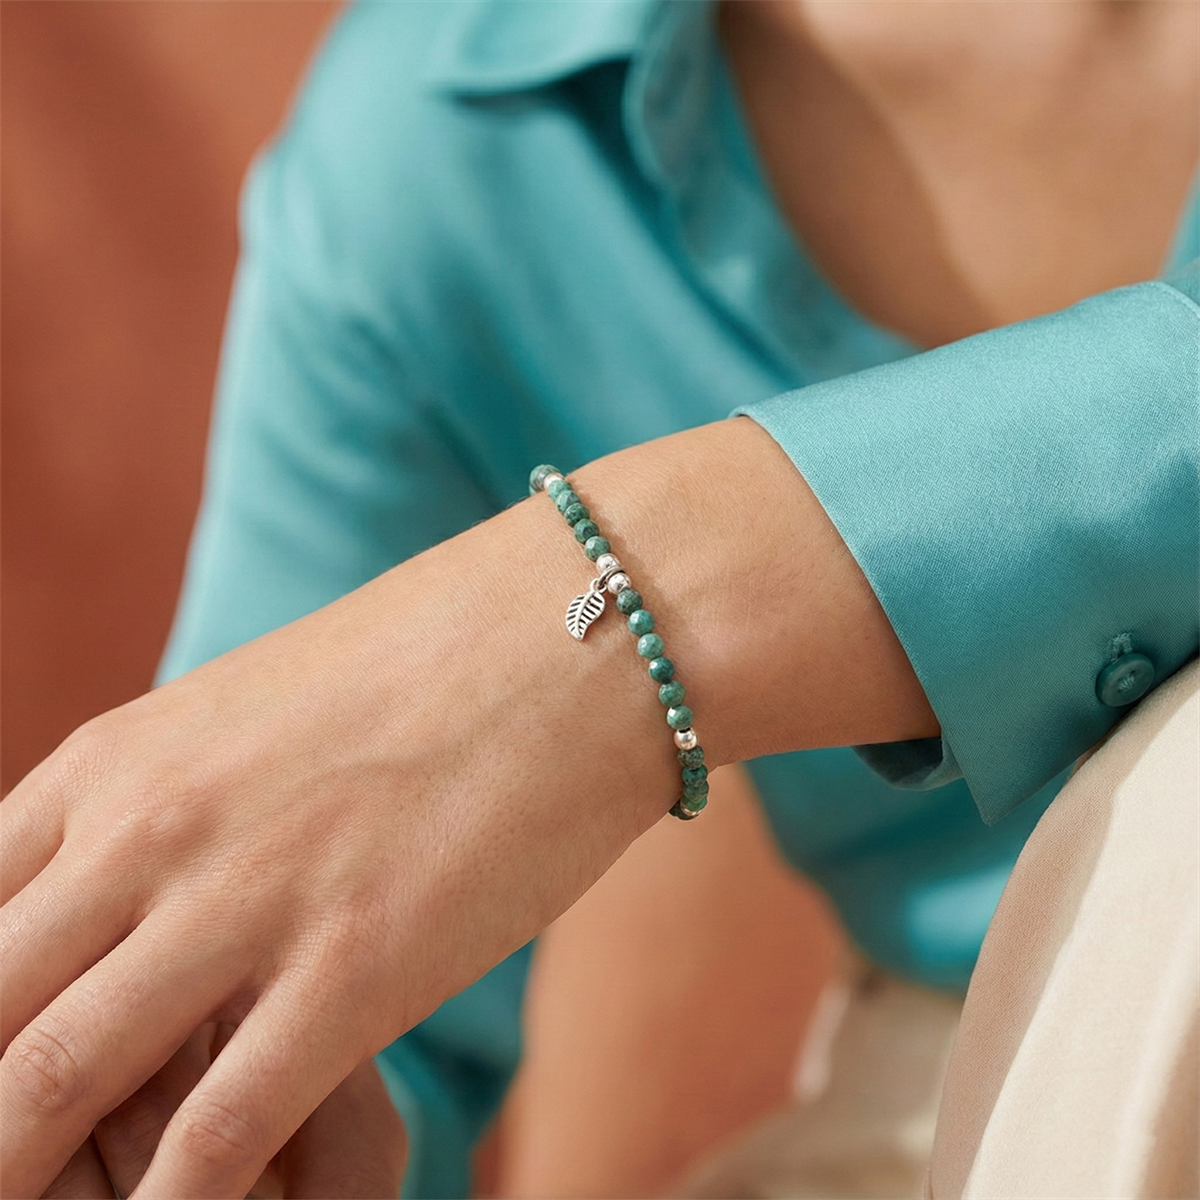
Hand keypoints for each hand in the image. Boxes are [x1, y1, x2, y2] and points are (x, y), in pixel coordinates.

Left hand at [2, 420, 930, 1198]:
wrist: (576, 631)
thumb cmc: (430, 665)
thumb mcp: (255, 721)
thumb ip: (169, 806)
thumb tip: (126, 897)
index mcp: (113, 763)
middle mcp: (147, 827)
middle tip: (14, 1169)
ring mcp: (246, 896)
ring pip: (43, 1086)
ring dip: (28, 1176)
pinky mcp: (356, 965)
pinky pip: (215, 1133)